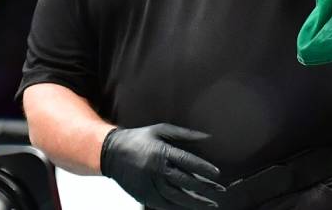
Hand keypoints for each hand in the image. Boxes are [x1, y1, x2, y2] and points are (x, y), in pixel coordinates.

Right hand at [101, 124, 224, 208]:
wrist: (111, 152)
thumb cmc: (139, 138)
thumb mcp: (161, 130)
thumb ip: (184, 134)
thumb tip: (207, 136)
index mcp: (161, 151)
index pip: (187, 161)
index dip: (203, 168)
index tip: (217, 174)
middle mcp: (155, 169)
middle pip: (184, 181)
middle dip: (204, 187)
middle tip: (220, 191)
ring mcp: (148, 183)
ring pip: (175, 196)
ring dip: (195, 201)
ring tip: (210, 204)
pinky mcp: (142, 194)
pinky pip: (163, 204)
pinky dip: (178, 206)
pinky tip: (190, 207)